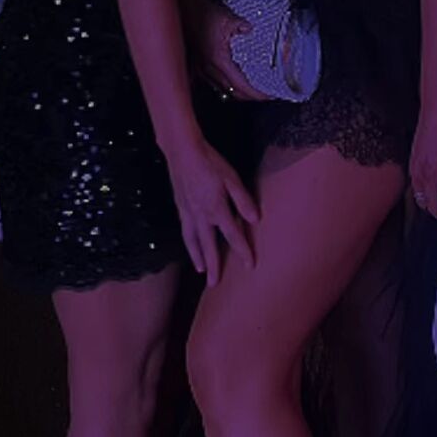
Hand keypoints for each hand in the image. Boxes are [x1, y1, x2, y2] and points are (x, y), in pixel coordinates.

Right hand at [166, 133, 258, 286]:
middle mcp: (200, 215)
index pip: (233, 236)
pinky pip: (185, 231)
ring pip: (192, 241)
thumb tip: (256, 220)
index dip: (242, 251)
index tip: (250, 266)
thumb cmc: (211, 162)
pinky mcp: (180, 207)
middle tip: (214, 285)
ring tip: (201, 271)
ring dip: (198, 257)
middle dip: (213, 266)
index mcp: (216, 209)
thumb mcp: (232, 178)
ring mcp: (187, 213)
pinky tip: (191, 245)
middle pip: (208, 246)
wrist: (183, 152)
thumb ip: (243, 200)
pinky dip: (188, 243)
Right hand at [183, 0, 269, 103]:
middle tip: (263, 95)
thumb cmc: (203, 12)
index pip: (240, 85)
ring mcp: (199, 67)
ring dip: (235, 92)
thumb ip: (243, 27)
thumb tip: (250, 30)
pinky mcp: (195, 64)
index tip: (267, 96)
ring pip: (220, 88)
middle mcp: (208, 68)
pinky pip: (210, 82)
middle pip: (231, 91)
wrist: (184, 7)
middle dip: (248, 96)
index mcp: (218, 60)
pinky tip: (228, 85)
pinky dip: (222, 86)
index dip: (255, 93)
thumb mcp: (228, 18)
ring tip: (249, 91)